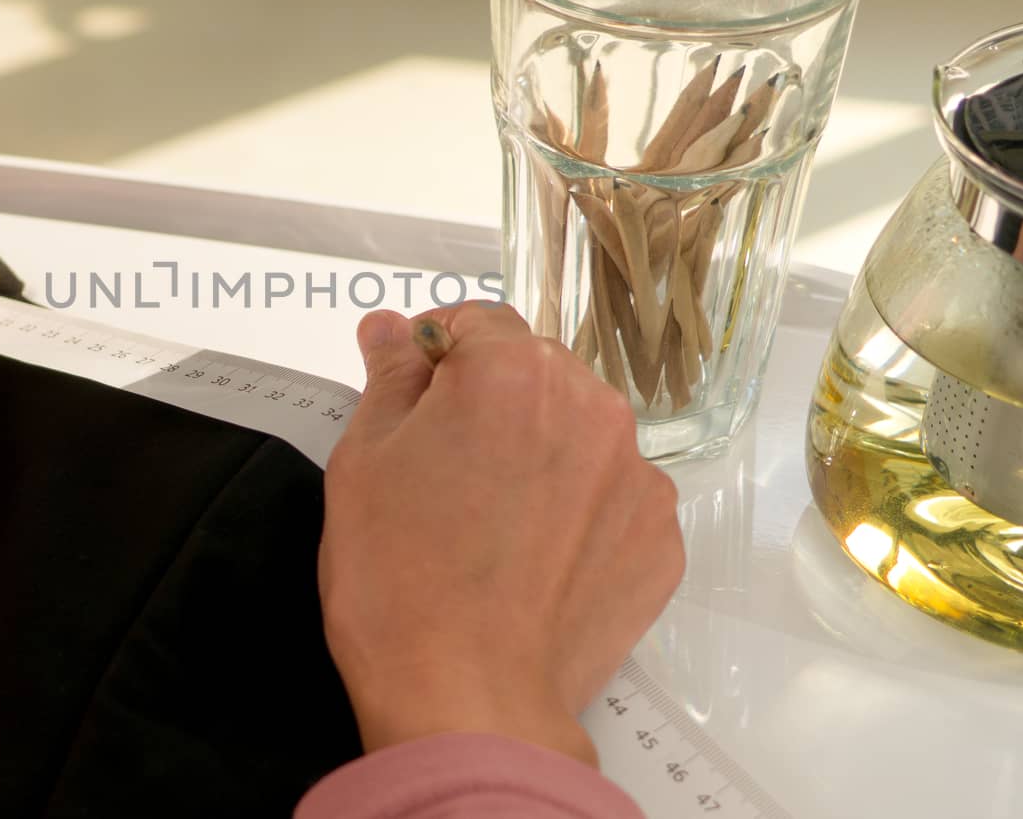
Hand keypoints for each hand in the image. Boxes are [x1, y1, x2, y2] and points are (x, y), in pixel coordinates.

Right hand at [318, 303, 683, 765]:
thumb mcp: (364, 459)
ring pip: (577, 434)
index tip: (413, 396)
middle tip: (440, 473)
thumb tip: (391, 330)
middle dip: (489, 405)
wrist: (467, 700)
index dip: (435, 355)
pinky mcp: (658, 539)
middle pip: (534, 374)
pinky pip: (611, 497)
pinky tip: (529, 558)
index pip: (476, 322)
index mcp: (512, 372)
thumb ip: (389, 376)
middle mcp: (591, 407)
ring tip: (487, 524)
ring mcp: (635, 476)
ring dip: (538, 455)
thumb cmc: (400, 581)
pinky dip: (576, 513)